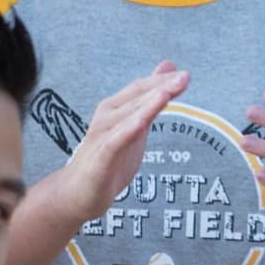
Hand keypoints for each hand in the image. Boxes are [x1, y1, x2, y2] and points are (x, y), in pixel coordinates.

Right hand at [66, 63, 190, 211]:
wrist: (78, 192)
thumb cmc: (109, 157)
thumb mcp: (135, 127)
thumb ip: (151, 103)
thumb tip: (167, 73)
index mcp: (115, 109)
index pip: (141, 89)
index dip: (162, 80)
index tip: (185, 75)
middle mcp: (107, 118)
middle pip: (136, 99)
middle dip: (160, 87)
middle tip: (184, 77)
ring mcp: (102, 137)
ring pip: (127, 117)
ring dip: (147, 104)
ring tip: (166, 93)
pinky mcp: (100, 159)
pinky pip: (114, 143)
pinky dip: (126, 131)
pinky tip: (140, 123)